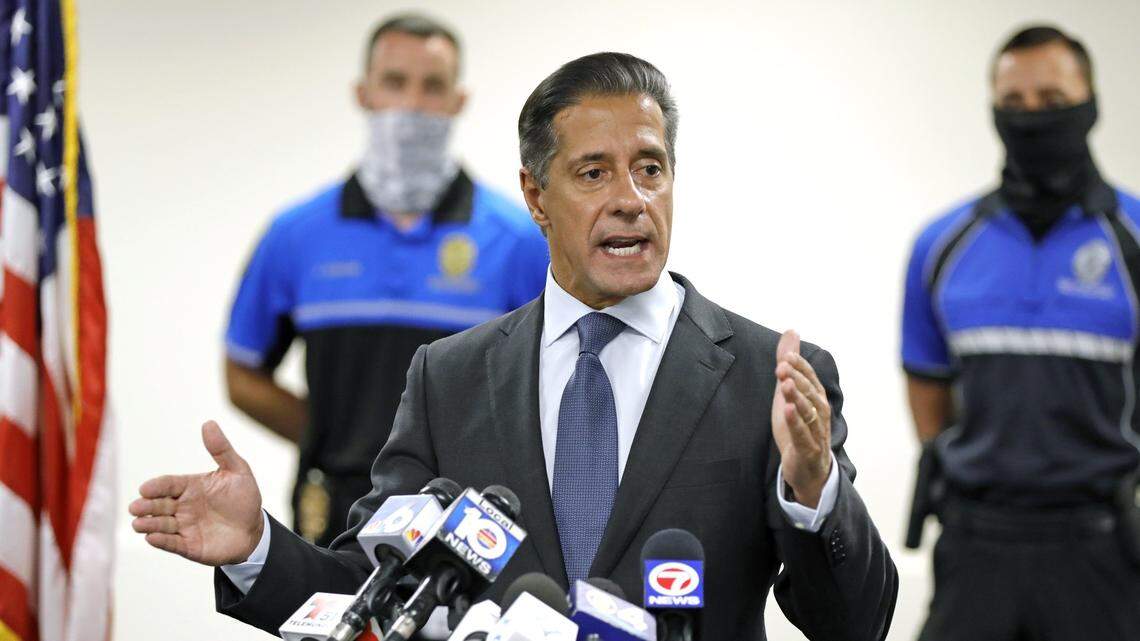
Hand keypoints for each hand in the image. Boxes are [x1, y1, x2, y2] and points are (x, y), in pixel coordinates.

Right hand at [129, 421, 263, 565]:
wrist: (255, 530)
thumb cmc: (244, 498)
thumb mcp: (237, 470)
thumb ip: (221, 449)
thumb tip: (208, 423)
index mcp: (190, 486)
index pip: (168, 484)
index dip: (157, 487)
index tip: (145, 488)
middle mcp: (182, 506)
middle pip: (159, 505)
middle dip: (146, 506)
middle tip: (136, 507)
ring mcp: (184, 527)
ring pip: (161, 525)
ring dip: (149, 524)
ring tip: (138, 524)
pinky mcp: (189, 546)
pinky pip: (172, 544)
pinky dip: (161, 541)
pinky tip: (152, 538)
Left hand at [771, 330, 831, 507]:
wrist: (807, 472)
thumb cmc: (799, 429)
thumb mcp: (789, 394)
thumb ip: (789, 365)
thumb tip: (791, 331)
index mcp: (817, 400)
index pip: (812, 379)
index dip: (801, 367)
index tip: (787, 355)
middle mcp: (821, 415)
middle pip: (812, 393)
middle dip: (798, 379)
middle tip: (782, 366)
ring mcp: (816, 433)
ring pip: (810, 413)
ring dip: (798, 397)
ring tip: (785, 384)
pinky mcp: (808, 451)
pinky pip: (803, 435)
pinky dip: (796, 422)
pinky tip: (788, 410)